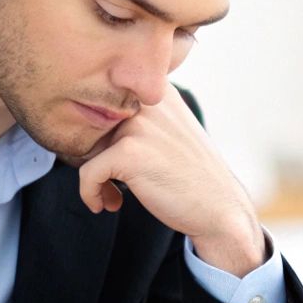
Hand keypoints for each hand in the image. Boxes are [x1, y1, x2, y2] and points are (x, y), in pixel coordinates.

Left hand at [73, 85, 265, 274]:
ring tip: (113, 196)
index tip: (112, 164)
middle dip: (95, 157)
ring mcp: (138, 124)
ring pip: (85, 147)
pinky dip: (90, 193)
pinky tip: (109, 205)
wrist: (219, 210)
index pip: (107, 105)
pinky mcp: (128, 152)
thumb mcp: (169, 132)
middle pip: (92, 125)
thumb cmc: (190, 176)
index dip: (102, 138)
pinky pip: (86, 173)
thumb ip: (137, 119)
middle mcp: (147, 101)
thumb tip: (82, 124)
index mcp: (157, 92)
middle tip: (110, 183)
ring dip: (94, 177)